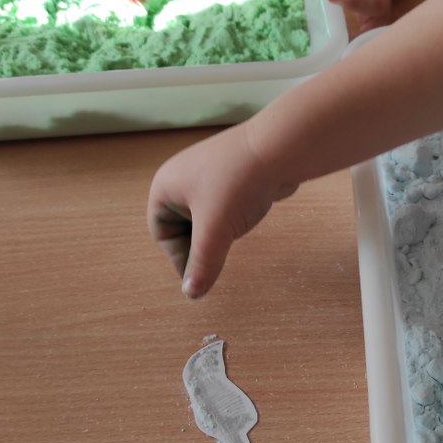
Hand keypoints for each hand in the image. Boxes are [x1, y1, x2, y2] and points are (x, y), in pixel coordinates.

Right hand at [147, 125, 298, 298]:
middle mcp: (182, 178)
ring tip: (234, 233)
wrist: (279, 148)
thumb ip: (202, 264)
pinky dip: (231, 219)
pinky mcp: (231, 177)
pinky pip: (224, 207)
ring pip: (205, 219)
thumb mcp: (215, 230)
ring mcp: (207, 175)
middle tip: (219, 258)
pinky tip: (247, 217)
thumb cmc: (238, 183)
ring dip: (217, 233)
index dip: (180, 258)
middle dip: (200, 244)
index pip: (162, 234)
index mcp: (165, 186)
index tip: (201, 275)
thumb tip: (192, 294)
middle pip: (182, 228)